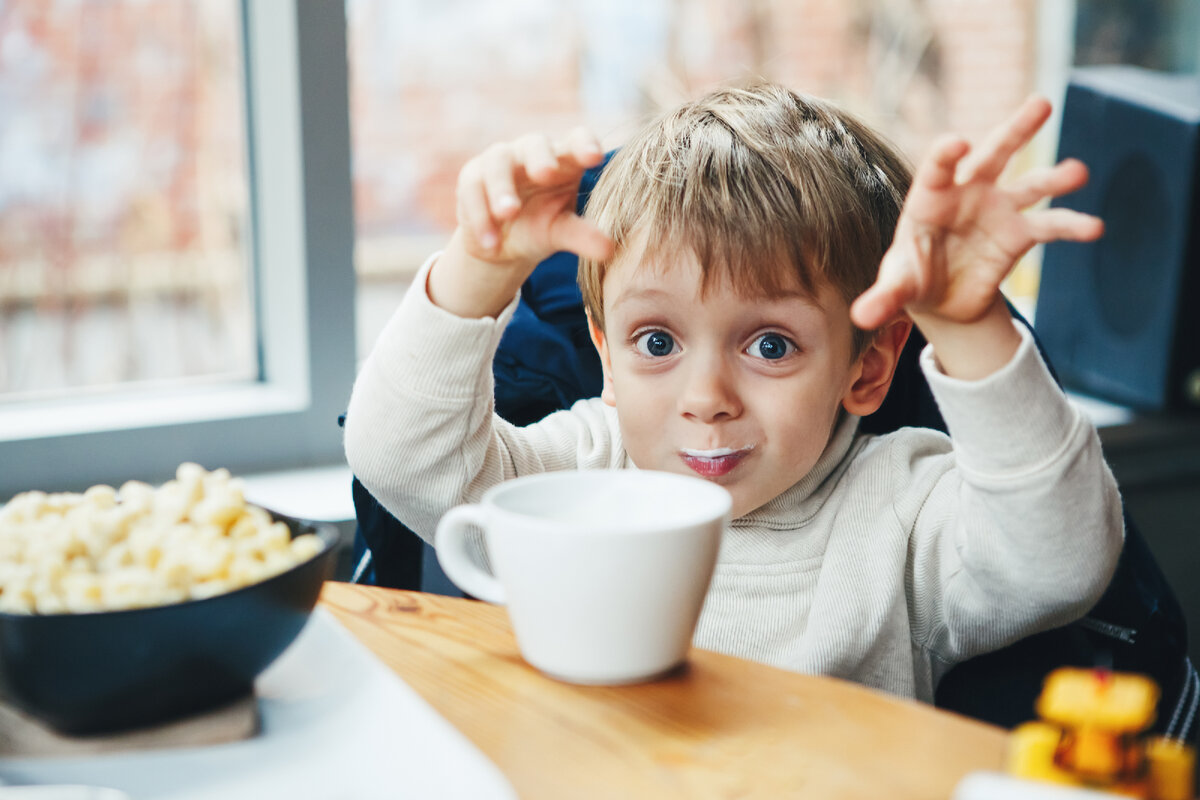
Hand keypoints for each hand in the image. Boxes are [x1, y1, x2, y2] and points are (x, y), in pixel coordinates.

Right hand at [455, 127, 612, 265]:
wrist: (500, 244)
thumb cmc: (540, 227)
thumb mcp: (560, 233)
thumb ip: (582, 236)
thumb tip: (609, 251)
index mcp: (564, 161)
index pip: (576, 140)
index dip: (584, 144)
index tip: (595, 158)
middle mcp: (532, 153)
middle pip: (536, 143)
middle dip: (541, 157)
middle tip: (546, 174)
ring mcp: (500, 160)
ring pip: (498, 162)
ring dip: (502, 188)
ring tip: (507, 213)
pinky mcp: (472, 176)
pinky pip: (472, 188)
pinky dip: (480, 215)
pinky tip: (491, 241)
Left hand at [850, 96, 1103, 331]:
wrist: (940, 297)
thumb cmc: (911, 278)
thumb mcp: (897, 288)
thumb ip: (883, 298)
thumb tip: (861, 317)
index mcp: (930, 198)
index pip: (938, 168)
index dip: (946, 154)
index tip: (958, 142)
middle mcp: (968, 193)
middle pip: (993, 154)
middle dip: (1016, 129)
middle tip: (1041, 103)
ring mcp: (998, 209)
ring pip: (1030, 183)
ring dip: (1055, 176)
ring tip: (1078, 172)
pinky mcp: (1019, 233)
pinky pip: (1049, 224)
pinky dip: (1071, 225)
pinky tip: (1094, 227)